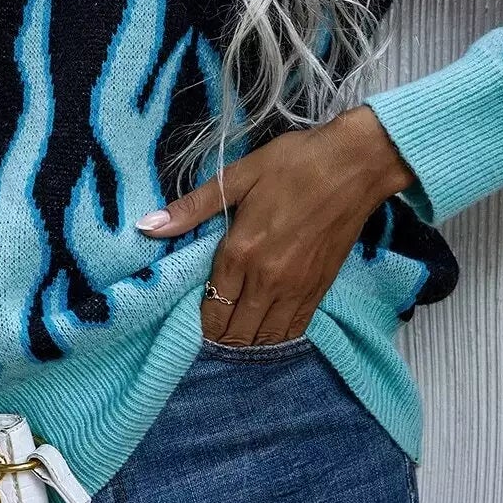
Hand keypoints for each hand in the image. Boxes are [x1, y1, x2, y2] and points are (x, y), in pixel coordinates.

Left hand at [135, 106, 416, 345]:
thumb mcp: (239, 176)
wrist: (355, 165)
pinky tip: (268, 327)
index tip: (194, 313)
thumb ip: (193, 207)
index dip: (200, 317)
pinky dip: (277, 335)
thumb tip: (146, 227)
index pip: (212, 305)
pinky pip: (294, 329)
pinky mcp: (321, 289)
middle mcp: (268, 279)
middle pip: (237, 330)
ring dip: (247, 339)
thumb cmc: (294, 163)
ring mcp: (298, 289)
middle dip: (220, 334)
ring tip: (237, 328)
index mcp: (242, 251)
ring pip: (265, 337)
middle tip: (212, 324)